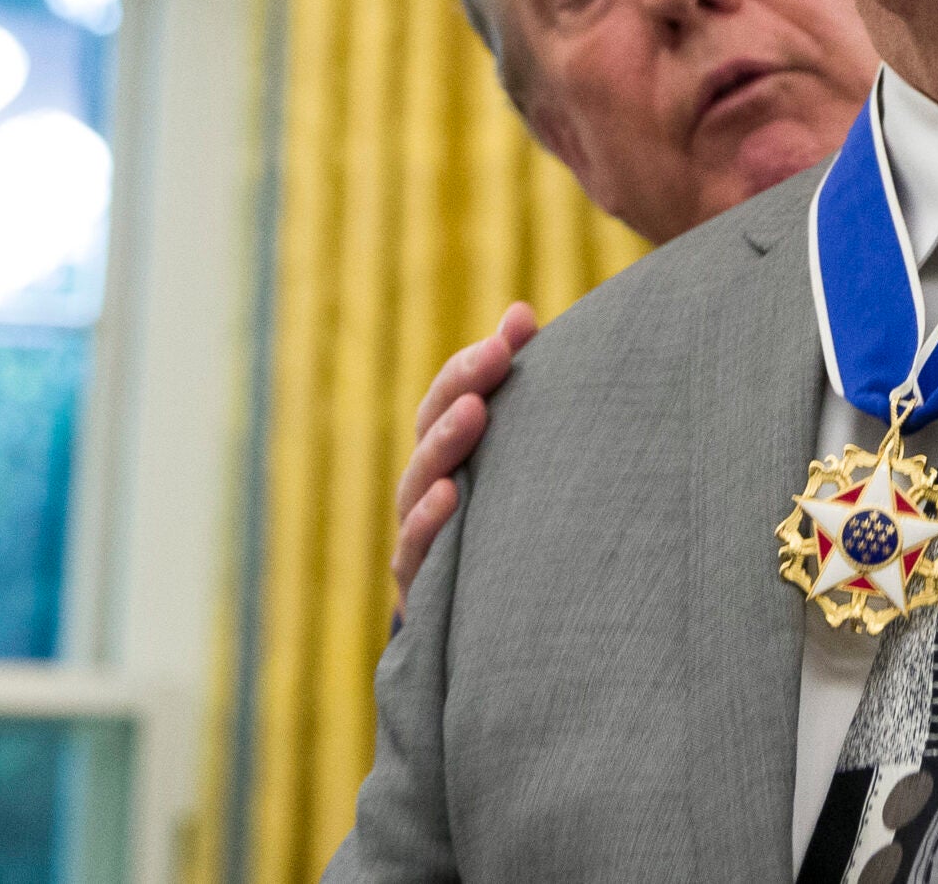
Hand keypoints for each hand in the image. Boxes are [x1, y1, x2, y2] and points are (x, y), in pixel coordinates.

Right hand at [391, 301, 537, 618]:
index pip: (449, 397)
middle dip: (461, 388)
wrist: (494, 627)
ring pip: (419, 485)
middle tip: (494, 358)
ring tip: (473, 412)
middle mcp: (428, 489)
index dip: (474, 364)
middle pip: (432, 431)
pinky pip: (418, 551)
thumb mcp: (517, 451)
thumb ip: (514, 383)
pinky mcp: (423, 588)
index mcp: (449, 453)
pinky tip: (452, 497)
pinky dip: (431, 523)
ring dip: (446, 445)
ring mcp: (421, 537)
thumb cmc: (509, 520)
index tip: (513, 333)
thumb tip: (519, 310)